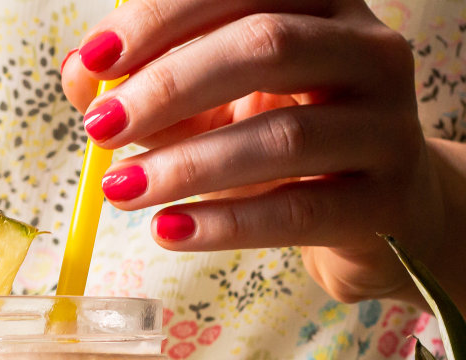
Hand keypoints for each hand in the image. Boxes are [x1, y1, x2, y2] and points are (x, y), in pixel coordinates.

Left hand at [60, 0, 441, 303]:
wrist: (375, 211)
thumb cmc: (278, 141)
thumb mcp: (207, 104)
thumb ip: (144, 84)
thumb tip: (78, 73)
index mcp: (322, 3)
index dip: (163, 17)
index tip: (97, 59)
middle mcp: (367, 49)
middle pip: (266, 45)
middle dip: (170, 86)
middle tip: (100, 129)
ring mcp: (387, 124)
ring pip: (283, 135)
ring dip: (187, 165)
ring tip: (121, 190)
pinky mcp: (385, 199)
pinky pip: (298, 210)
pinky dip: (225, 223)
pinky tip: (168, 230)